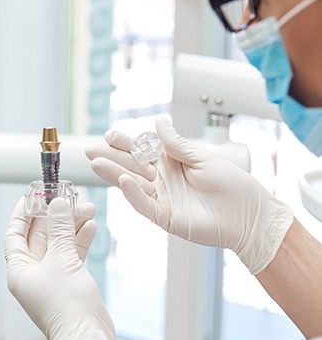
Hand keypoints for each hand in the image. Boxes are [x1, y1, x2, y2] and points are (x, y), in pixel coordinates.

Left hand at [4, 197, 121, 339]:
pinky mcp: (70, 283)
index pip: (15, 234)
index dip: (23, 213)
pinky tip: (90, 225)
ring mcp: (51, 279)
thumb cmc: (67, 305)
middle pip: (39, 236)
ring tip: (86, 207)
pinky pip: (71, 255)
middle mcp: (32, 274)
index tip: (33, 195)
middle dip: (54, 216)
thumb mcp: (61, 259)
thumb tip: (57, 204)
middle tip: (66, 196)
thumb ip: (60, 229)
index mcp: (19, 270)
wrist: (88, 338)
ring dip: (71, 226)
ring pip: (58, 244)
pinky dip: (80, 241)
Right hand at [86, 116, 293, 273]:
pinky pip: (144, 204)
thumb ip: (176, 144)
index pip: (142, 150)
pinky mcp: (165, 217)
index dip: (125, 142)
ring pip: (132, 184)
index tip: (109, 134)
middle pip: (130, 166)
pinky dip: (133, 193)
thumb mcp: (203, 157)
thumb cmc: (232, 186)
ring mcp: (162, 199)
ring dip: (114, 173)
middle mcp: (162, 180)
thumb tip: (158, 122)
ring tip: (96, 162)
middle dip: (110, 157)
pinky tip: (125, 181)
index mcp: (171, 163)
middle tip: (90, 149)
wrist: (248, 215)